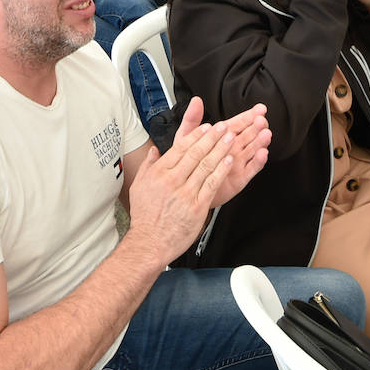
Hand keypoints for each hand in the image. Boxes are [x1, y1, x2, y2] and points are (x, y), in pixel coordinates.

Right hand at [126, 98, 245, 263]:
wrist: (149, 242)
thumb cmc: (145, 217)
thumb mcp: (138, 186)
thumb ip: (147, 166)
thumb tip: (154, 151)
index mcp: (159, 173)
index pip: (181, 147)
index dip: (196, 135)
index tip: (207, 127)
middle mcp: (172, 180)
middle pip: (196, 153)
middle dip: (212, 137)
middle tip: (223, 127)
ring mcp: (185, 193)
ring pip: (206, 166)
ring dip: (220, 150)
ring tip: (230, 139)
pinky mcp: (197, 207)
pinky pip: (212, 184)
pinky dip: (221, 171)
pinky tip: (229, 161)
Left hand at [171, 97, 271, 206]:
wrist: (186, 189)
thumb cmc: (187, 164)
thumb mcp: (185, 138)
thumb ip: (192, 119)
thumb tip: (196, 100)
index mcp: (221, 137)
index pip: (238, 123)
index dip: (249, 116)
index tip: (259, 109)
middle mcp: (232, 149)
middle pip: (248, 135)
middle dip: (256, 127)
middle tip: (262, 120)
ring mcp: (237, 163)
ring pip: (252, 150)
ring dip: (260, 142)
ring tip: (265, 134)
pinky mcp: (240, 178)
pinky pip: (251, 169)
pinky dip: (258, 161)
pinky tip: (263, 153)